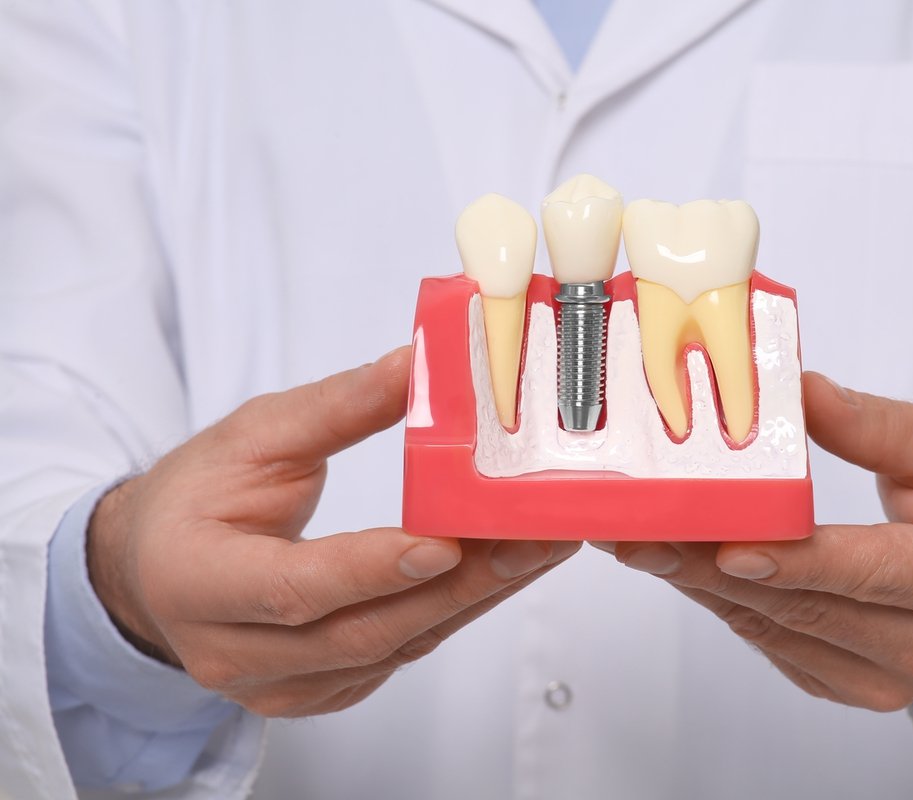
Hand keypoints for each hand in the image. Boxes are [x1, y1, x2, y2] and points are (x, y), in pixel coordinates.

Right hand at [88, 346, 578, 717]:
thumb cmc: (196, 496)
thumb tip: (417, 366)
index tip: (447, 542)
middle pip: (361, 632)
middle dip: (458, 586)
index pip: (294, 587)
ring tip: (535, 550)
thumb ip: (336, 408)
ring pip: (390, 650)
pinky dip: (448, 614)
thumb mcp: (253, 435)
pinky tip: (494, 577)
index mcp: (197, 582)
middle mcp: (232, 652)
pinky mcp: (316, 693)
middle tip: (533, 539)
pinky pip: (394, 660)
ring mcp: (278, 686)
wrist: (154, 566)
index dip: (372, 568)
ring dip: (471, 600)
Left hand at [600, 372, 912, 718]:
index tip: (729, 545)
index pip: (877, 572)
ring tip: (644, 541)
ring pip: (778, 632)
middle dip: (715, 568)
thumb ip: (878, 425)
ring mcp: (890, 682)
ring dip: (704, 586)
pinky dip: (726, 603)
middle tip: (645, 530)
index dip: (799, 561)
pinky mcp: (849, 687)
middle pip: (809, 608)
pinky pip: (773, 646)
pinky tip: (686, 566)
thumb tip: (799, 391)